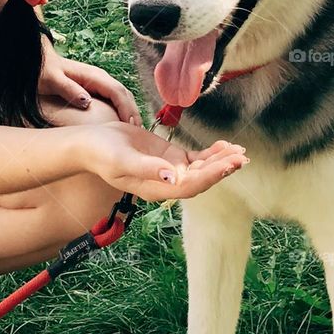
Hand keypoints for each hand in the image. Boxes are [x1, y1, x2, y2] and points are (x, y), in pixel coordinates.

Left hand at [38, 43, 140, 124]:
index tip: (131, 125)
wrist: (40, 63)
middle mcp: (101, 79)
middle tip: (138, 135)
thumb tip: (87, 101)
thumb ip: (68, 88)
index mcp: (94, 76)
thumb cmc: (44, 71)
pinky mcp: (97, 90)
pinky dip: (123, 112)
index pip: (117, 92)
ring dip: (130, 113)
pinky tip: (122, 127)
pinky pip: (115, 101)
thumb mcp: (52, 79)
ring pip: (123, 98)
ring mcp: (100, 84)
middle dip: (133, 113)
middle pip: (125, 95)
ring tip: (134, 134)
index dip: (126, 108)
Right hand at [82, 122, 246, 202]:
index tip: (229, 165)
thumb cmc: (102, 154)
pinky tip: (224, 146)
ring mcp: (170, 170)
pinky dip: (211, 153)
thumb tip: (172, 177)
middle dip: (222, 169)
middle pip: (201, 178)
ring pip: (201, 168)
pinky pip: (195, 158)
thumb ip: (147, 169)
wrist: (92, 144)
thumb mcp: (122, 161)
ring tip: (239, 152)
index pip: (190, 186)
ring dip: (220, 161)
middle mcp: (167, 183)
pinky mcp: (170, 157)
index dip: (211, 176)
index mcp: (156, 189)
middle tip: (241, 158)